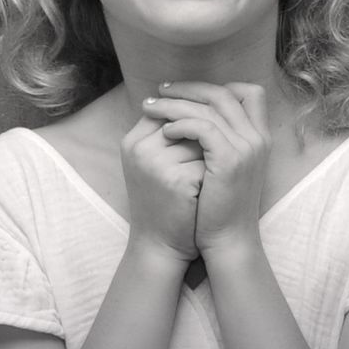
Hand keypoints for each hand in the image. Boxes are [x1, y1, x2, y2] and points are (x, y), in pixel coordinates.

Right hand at [120, 114, 204, 262]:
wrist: (160, 246)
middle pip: (187, 120)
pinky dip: (216, 173)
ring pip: (202, 139)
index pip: (168, 109)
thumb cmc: (163, 202)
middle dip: (205, 136)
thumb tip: (196, 102)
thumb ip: (164, 134)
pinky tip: (214, 189)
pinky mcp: (176, 180)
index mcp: (132, 141)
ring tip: (212, 174)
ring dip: (213, 154)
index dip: (192, 120)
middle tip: (213, 155)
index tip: (203, 138)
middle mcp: (140, 148)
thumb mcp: (153, 164)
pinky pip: (208, 162)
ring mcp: (156, 163)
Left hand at [139, 82, 271, 256]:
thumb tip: (188, 112)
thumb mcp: (224, 166)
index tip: (184, 91)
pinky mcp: (231, 160)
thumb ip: (217, 139)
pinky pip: (203, 128)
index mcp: (258, 136)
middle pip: (223, 93)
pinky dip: (181, 124)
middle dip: (188, 88)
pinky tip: (164, 131)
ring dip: (175, 103)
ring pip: (209, 107)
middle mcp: (257, 137)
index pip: (247, 91)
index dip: (214, 86)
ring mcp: (247, 147)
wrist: (228, 240)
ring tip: (151, 107)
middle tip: (161, 89)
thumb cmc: (219, 205)